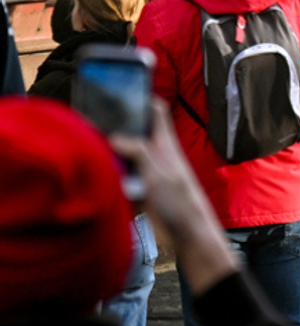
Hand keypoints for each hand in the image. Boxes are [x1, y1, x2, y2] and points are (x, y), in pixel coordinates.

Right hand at [109, 100, 237, 295]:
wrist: (188, 235)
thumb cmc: (180, 202)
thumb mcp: (159, 174)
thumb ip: (139, 152)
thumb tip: (113, 135)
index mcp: (165, 144)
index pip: (156, 111)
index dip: (141, 97)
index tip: (119, 90)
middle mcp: (156, 154)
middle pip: (135, 131)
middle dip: (116, 125)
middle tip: (90, 119)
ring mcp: (147, 172)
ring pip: (125, 154)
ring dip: (110, 152)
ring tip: (86, 144)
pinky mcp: (140, 190)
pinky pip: (121, 176)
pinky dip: (111, 174)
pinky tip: (96, 174)